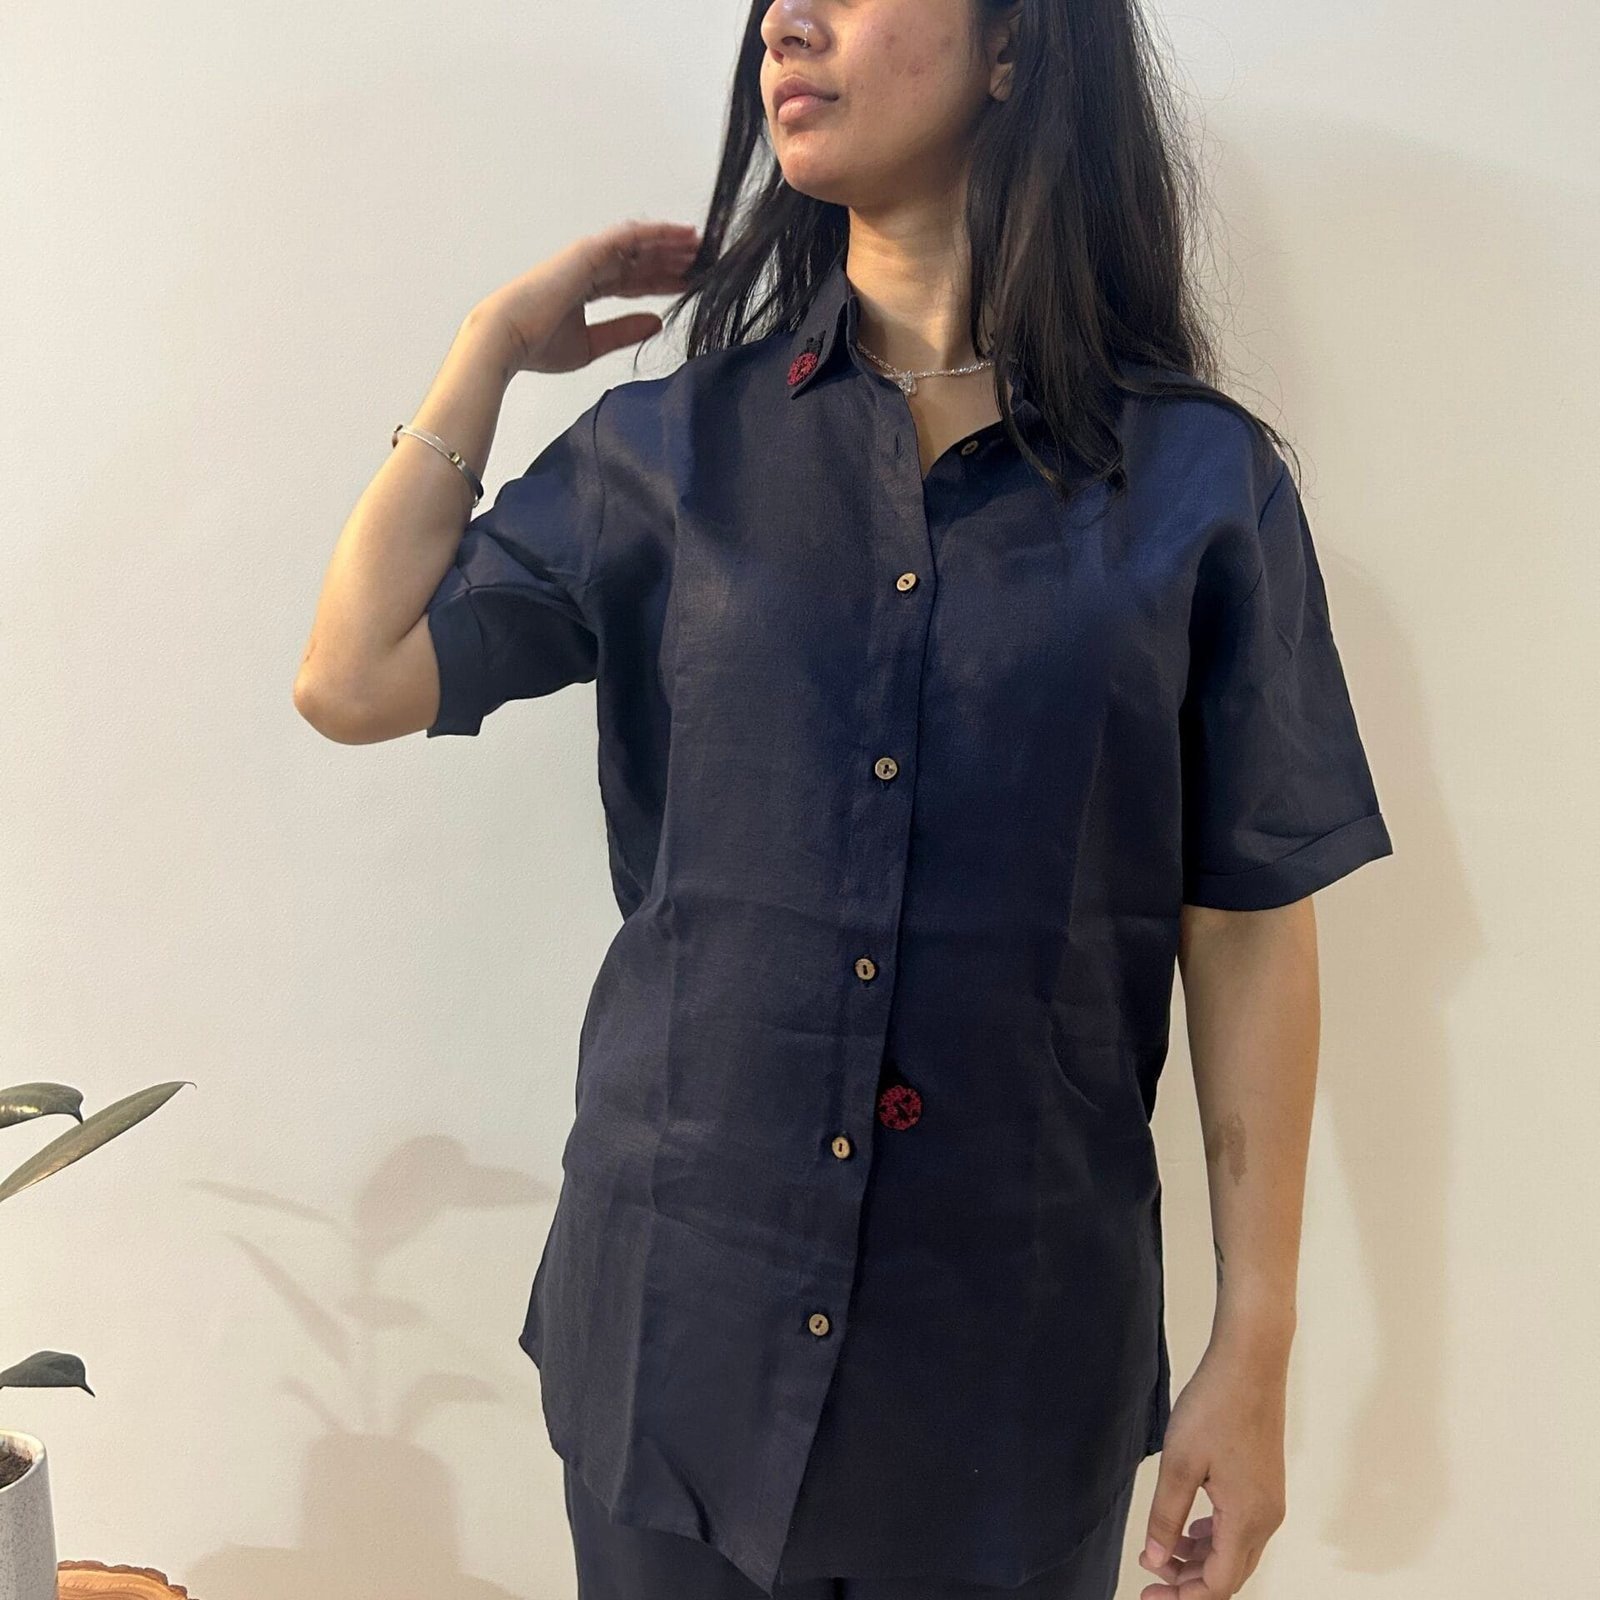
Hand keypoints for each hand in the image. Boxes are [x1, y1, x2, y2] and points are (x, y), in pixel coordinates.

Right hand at [474, 217, 702, 377]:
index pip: (632, 282)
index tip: (688, 283)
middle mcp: (588, 268)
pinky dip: (654, 233)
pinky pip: (628, 237)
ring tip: (697, 242)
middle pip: (639, 260)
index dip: (660, 280)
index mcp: (585, 288)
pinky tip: (677, 234)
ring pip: (637, 244)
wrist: (508, 338)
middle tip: (702, 258)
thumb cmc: (539, 346)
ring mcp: (587, 257)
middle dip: (670, 258)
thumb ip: (625, 331)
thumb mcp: (593, 343)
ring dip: (667, 241)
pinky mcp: (587, 251)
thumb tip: (658, 323)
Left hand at [1137, 1333, 1288, 1597]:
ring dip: (1200, 1559)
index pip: (1217, 1584)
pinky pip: (1240, 1528)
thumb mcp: (1179, 1464)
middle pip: (1229, 1574)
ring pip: (1235, 1552)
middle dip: (1189, 1583)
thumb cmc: (1215, 1406)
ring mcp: (1269, 1501)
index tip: (1148, 1593)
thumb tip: (1155, 1559)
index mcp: (1247, 1519)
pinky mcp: (1265, 1484)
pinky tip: (1189, 1527)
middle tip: (1151, 1579)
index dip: (1182, 1596)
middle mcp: (1266, 1518)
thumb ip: (1165, 1517)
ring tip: (1162, 1550)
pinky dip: (1213, 1537)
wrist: (1250, 1362)